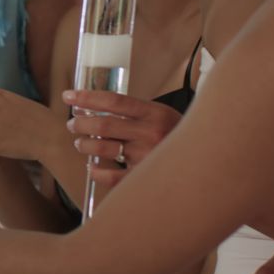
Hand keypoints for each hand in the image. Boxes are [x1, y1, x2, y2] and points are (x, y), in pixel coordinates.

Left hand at [62, 89, 181, 186]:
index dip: (86, 98)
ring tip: (80, 143)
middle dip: (80, 123)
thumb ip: (132, 112)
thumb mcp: (160, 115)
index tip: (67, 96)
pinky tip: (92, 167)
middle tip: (72, 123)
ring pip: (103, 149)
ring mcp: (148, 157)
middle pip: (103, 125)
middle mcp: (151, 134)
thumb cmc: (175, 135)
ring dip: (85, 145)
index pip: (113, 101)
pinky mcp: (145, 178)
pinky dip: (96, 171)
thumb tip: (91, 107)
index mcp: (154, 113)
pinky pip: (111, 177)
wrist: (206, 161)